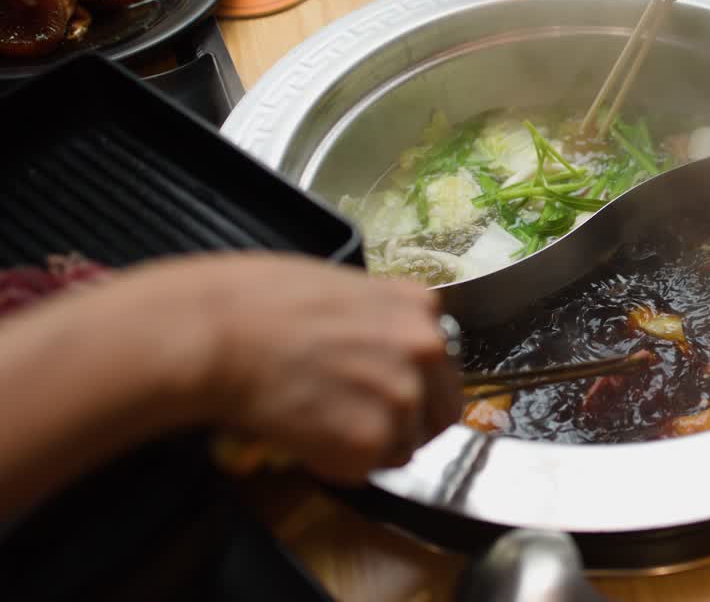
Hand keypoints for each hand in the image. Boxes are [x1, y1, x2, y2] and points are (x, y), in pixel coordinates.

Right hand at [135, 253, 462, 484]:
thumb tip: (374, 352)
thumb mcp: (339, 290)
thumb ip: (375, 322)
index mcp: (419, 307)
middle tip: (357, 425)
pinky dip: (334, 464)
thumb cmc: (255, 302)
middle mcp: (426, 350)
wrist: (218, 335)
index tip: (383, 393)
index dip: (411, 384)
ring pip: (403, 446)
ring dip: (366, 446)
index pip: (439, 363)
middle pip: (439, 410)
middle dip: (404, 424)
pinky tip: (302, 436)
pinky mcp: (373, 440)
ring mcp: (404, 396)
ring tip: (316, 424)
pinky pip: (365, 470)